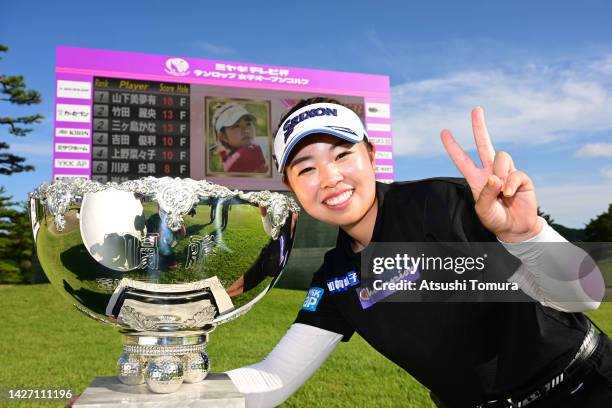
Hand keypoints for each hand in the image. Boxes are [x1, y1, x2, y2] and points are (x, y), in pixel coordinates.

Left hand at [440, 107, 541, 241]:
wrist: (516, 228)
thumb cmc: (496, 219)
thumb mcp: (483, 210)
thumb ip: (486, 194)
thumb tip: (495, 177)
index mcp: (476, 179)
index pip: (462, 160)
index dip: (453, 147)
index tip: (443, 132)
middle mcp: (490, 172)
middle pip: (484, 144)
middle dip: (479, 126)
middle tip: (476, 109)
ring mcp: (506, 172)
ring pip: (500, 157)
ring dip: (500, 173)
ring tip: (502, 193)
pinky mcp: (521, 177)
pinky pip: (515, 173)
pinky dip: (511, 184)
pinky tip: (510, 195)